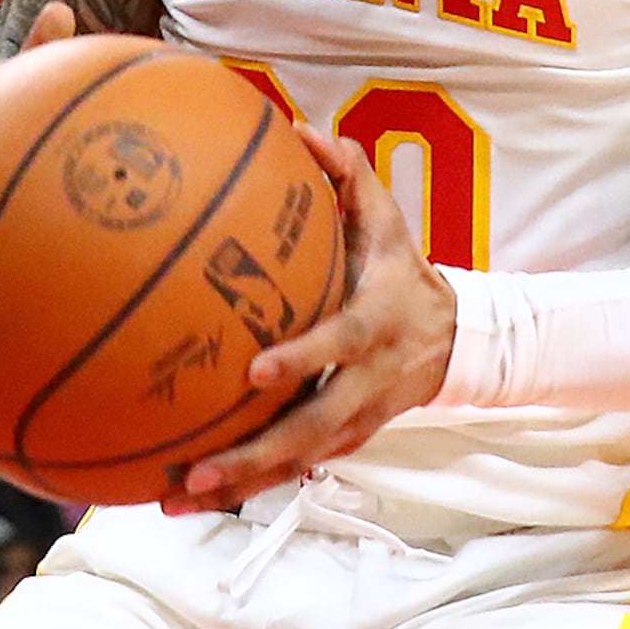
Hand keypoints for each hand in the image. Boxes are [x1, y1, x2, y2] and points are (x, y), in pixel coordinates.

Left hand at [169, 127, 451, 509]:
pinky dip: (243, 488)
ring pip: (296, 463)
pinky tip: (187, 498)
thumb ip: (346, 173)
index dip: (301, 360)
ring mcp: (356, 421)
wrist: (455, 338)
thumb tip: (297, 128)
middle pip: (311, 429)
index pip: (338, 344)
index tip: (253, 372)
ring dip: (237, 485)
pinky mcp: (343, 443)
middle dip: (255, 454)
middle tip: (197, 467)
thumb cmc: (399, 270)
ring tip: (175, 500)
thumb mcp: (387, 218)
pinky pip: (291, 471)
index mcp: (375, 324)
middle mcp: (366, 383)